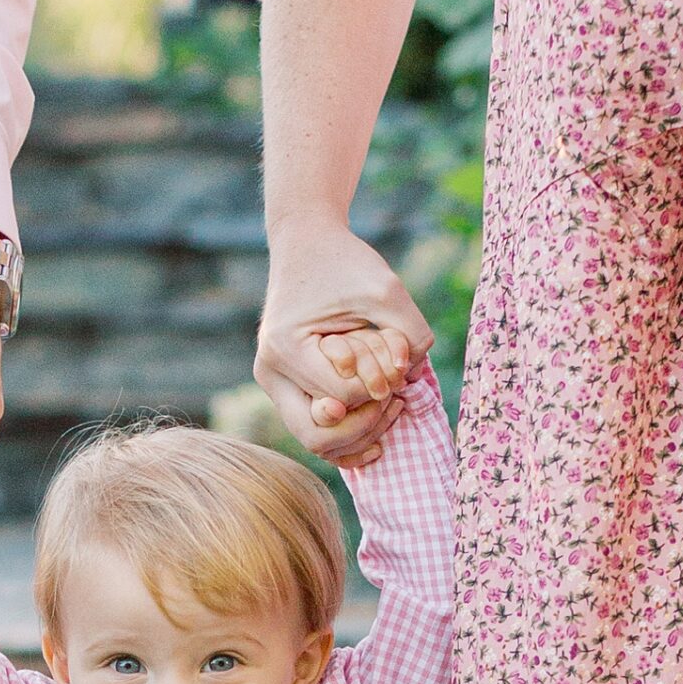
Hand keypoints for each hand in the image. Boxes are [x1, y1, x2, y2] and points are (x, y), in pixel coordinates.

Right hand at [257, 218, 433, 466]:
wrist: (306, 243)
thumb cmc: (345, 261)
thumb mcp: (386, 289)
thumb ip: (410, 332)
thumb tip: (412, 379)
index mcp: (286, 346)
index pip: (341, 397)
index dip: (377, 388)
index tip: (394, 364)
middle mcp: (270, 371)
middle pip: (317, 434)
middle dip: (365, 424)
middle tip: (394, 401)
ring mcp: (273, 383)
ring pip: (314, 441)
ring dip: (357, 436)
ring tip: (390, 409)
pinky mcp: (284, 387)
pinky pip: (312, 431)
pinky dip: (345, 440)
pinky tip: (377, 438)